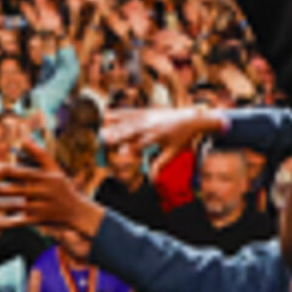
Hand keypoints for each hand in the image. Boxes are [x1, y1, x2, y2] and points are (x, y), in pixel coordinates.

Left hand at [0, 140, 104, 246]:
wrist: (77, 212)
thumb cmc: (62, 187)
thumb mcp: (54, 169)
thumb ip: (39, 154)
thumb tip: (24, 138)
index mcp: (45, 178)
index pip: (24, 173)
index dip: (9, 170)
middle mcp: (42, 193)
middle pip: (16, 191)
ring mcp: (39, 208)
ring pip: (13, 207)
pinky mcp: (36, 221)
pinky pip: (16, 223)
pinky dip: (2, 224)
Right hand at [102, 107, 221, 174]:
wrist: (191, 118)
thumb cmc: (182, 137)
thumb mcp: (173, 153)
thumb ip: (160, 165)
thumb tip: (152, 180)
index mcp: (155, 137)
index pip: (138, 146)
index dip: (128, 151)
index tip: (117, 155)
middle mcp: (148, 126)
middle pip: (129, 131)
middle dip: (116, 135)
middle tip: (102, 139)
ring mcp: (146, 117)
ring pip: (126, 120)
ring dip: (112, 123)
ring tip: (99, 125)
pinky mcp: (145, 111)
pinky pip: (129, 112)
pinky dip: (117, 113)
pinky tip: (106, 113)